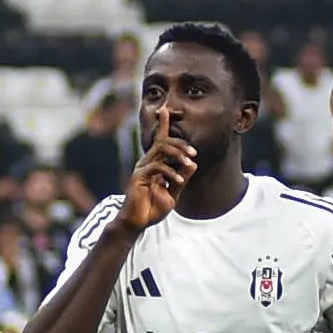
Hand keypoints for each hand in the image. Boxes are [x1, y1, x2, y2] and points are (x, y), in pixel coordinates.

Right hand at [123, 115, 195, 229]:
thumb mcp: (173, 193)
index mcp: (154, 163)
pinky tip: (179, 182)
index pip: (159, 140)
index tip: (165, 110)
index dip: (162, 124)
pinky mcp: (139, 177)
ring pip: (160, 150)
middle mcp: (146, 162)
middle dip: (181, 144)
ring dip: (178, 155)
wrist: (138, 223)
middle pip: (164, 142)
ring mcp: (141, 168)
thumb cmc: (152, 208)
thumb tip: (193, 164)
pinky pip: (157, 167)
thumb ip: (182, 178)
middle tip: (194, 153)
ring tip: (190, 163)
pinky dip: (171, 173)